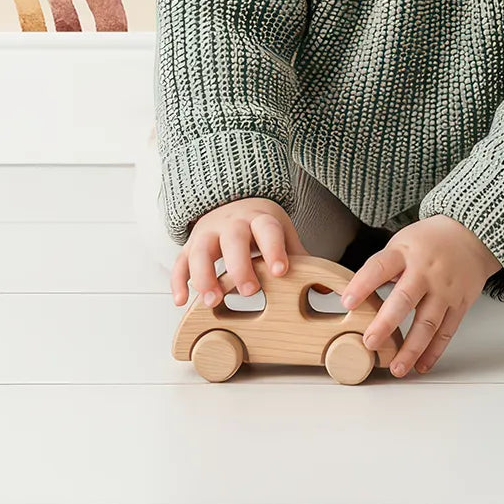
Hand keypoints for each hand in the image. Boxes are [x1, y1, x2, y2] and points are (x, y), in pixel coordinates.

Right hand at [170, 196, 307, 307]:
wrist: (232, 201)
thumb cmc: (260, 226)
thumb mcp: (281, 234)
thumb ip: (298, 258)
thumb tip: (325, 288)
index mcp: (260, 218)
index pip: (268, 229)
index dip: (274, 249)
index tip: (281, 271)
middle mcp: (232, 223)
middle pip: (233, 239)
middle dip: (240, 266)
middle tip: (249, 292)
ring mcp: (208, 233)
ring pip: (201, 250)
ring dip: (205, 276)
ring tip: (213, 301)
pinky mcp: (190, 245)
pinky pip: (179, 262)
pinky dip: (179, 281)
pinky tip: (183, 300)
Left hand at [340, 215, 500, 378]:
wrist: (471, 234)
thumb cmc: (430, 241)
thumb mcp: (402, 243)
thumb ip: (384, 268)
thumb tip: (356, 296)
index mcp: (406, 252)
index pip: (380, 268)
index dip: (362, 284)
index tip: (347, 303)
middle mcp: (426, 271)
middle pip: (405, 299)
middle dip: (386, 323)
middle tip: (370, 342)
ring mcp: (445, 289)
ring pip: (428, 322)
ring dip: (412, 348)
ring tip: (396, 368)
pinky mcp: (460, 303)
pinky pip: (446, 331)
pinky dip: (434, 351)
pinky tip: (421, 365)